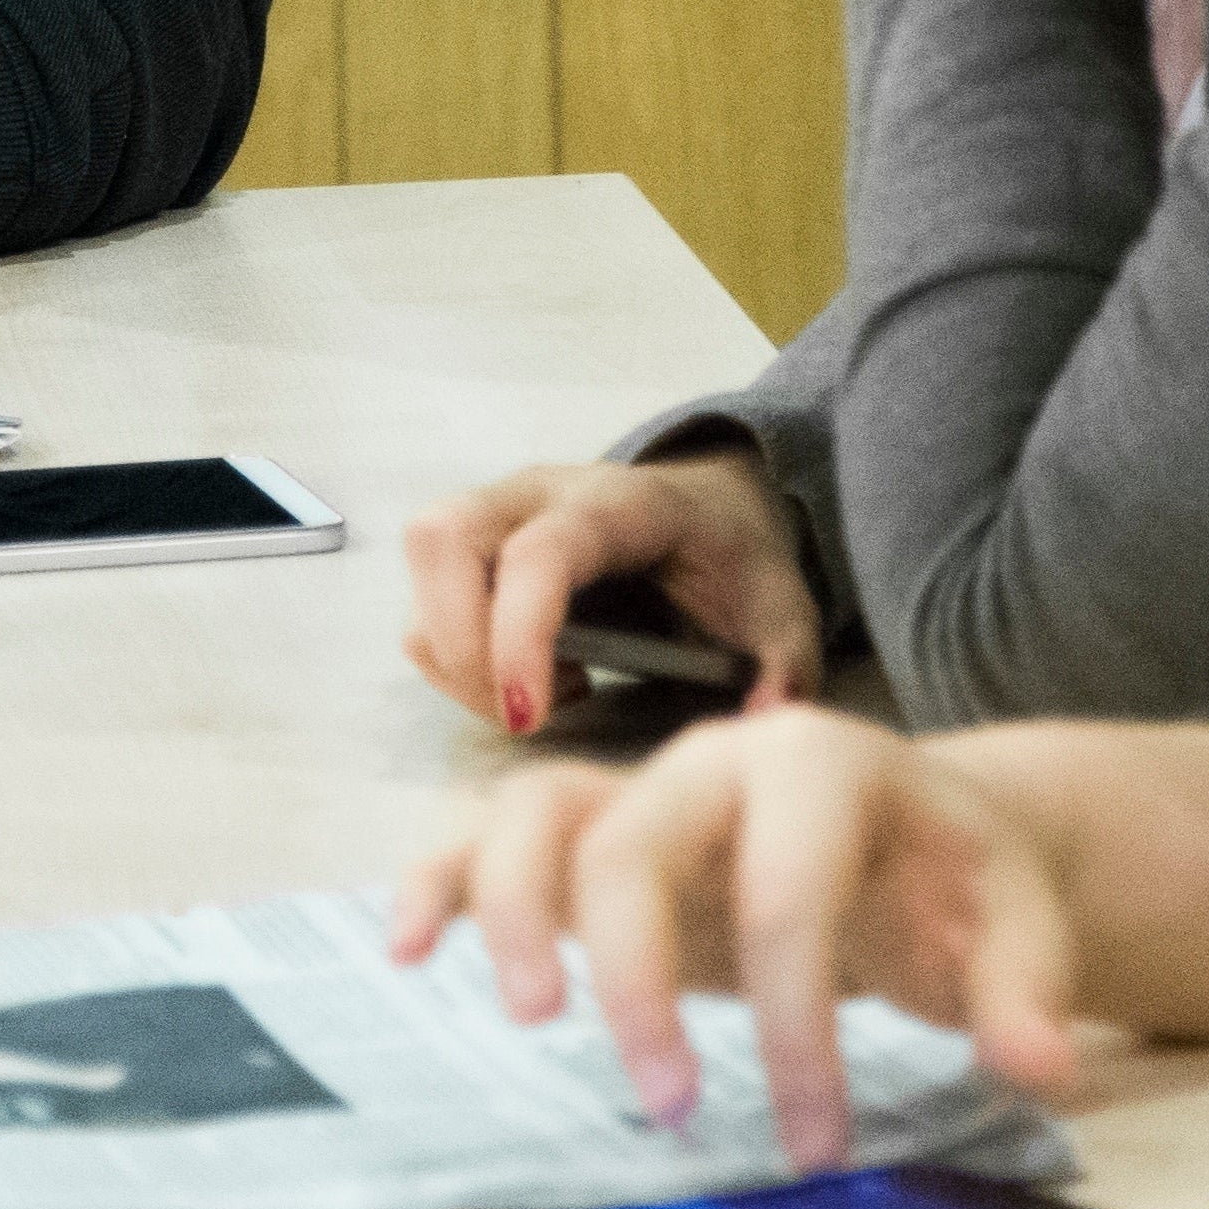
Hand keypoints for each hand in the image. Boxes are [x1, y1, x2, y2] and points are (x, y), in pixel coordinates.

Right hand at [389, 708, 1082, 1166]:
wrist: (923, 827)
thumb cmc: (958, 879)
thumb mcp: (1018, 922)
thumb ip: (1026, 988)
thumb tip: (1038, 1064)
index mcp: (826, 763)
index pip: (788, 889)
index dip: (798, 1021)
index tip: (816, 1139)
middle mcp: (716, 758)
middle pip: (635, 842)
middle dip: (637, 981)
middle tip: (672, 1110)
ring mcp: (644, 786)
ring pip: (540, 813)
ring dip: (516, 914)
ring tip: (528, 1018)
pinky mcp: (595, 827)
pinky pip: (491, 828)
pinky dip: (441, 875)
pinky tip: (411, 947)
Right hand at [397, 450, 824, 734]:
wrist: (712, 507)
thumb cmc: (737, 563)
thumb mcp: (784, 611)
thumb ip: (786, 665)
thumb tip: (763, 718)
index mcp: (621, 503)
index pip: (538, 554)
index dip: (519, 635)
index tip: (530, 717)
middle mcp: (540, 490)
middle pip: (442, 538)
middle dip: (458, 643)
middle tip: (523, 712)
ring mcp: (497, 507)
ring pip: (422, 564)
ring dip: (455, 655)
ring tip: (538, 695)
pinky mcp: (472, 539)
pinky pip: (425, 596)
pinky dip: (455, 656)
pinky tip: (529, 679)